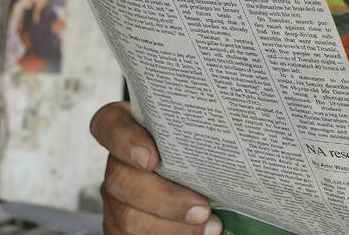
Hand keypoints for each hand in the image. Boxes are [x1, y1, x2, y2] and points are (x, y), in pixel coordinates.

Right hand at [90, 102, 221, 234]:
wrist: (196, 175)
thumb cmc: (199, 148)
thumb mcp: (196, 132)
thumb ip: (201, 128)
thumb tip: (240, 131)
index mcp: (128, 129)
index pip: (108, 125)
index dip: (123, 140)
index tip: (151, 157)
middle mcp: (117, 163)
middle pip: (121, 179)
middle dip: (165, 199)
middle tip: (203, 208)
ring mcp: (115, 198)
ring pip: (129, 217)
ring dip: (172, 227)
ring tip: (209, 226)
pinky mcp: (120, 226)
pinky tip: (200, 234)